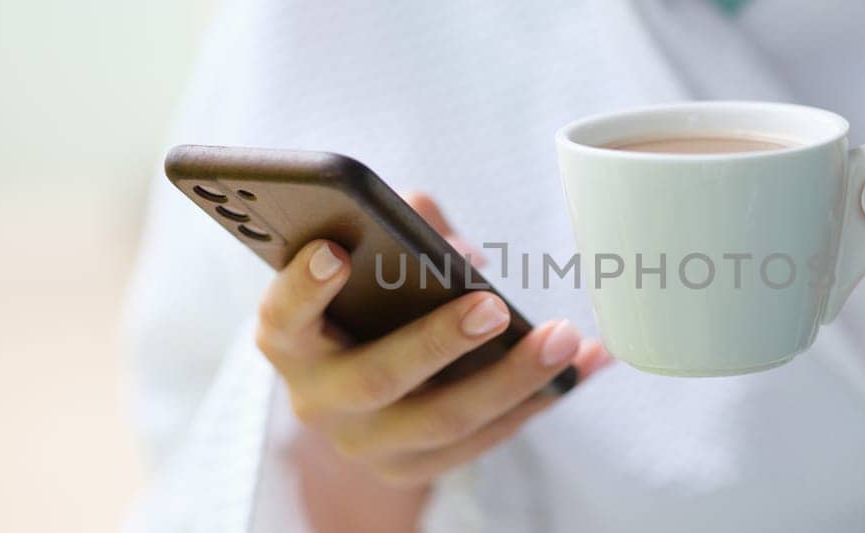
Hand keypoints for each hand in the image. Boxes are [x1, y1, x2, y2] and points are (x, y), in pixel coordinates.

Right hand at [256, 192, 611, 487]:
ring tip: (565, 338)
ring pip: (444, 420)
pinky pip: (484, 440)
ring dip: (513, 378)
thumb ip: (400, 235)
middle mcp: (319, 400)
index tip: (335, 252)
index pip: (282, 316)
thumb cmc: (362, 310)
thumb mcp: (364, 271)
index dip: (303, 287)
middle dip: (439, 341)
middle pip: (378, 378)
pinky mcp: (414, 470)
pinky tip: (582, 366)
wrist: (354, 403)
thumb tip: (461, 251)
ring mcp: (366, 445)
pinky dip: (538, 400)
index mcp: (291, 341)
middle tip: (494, 306)